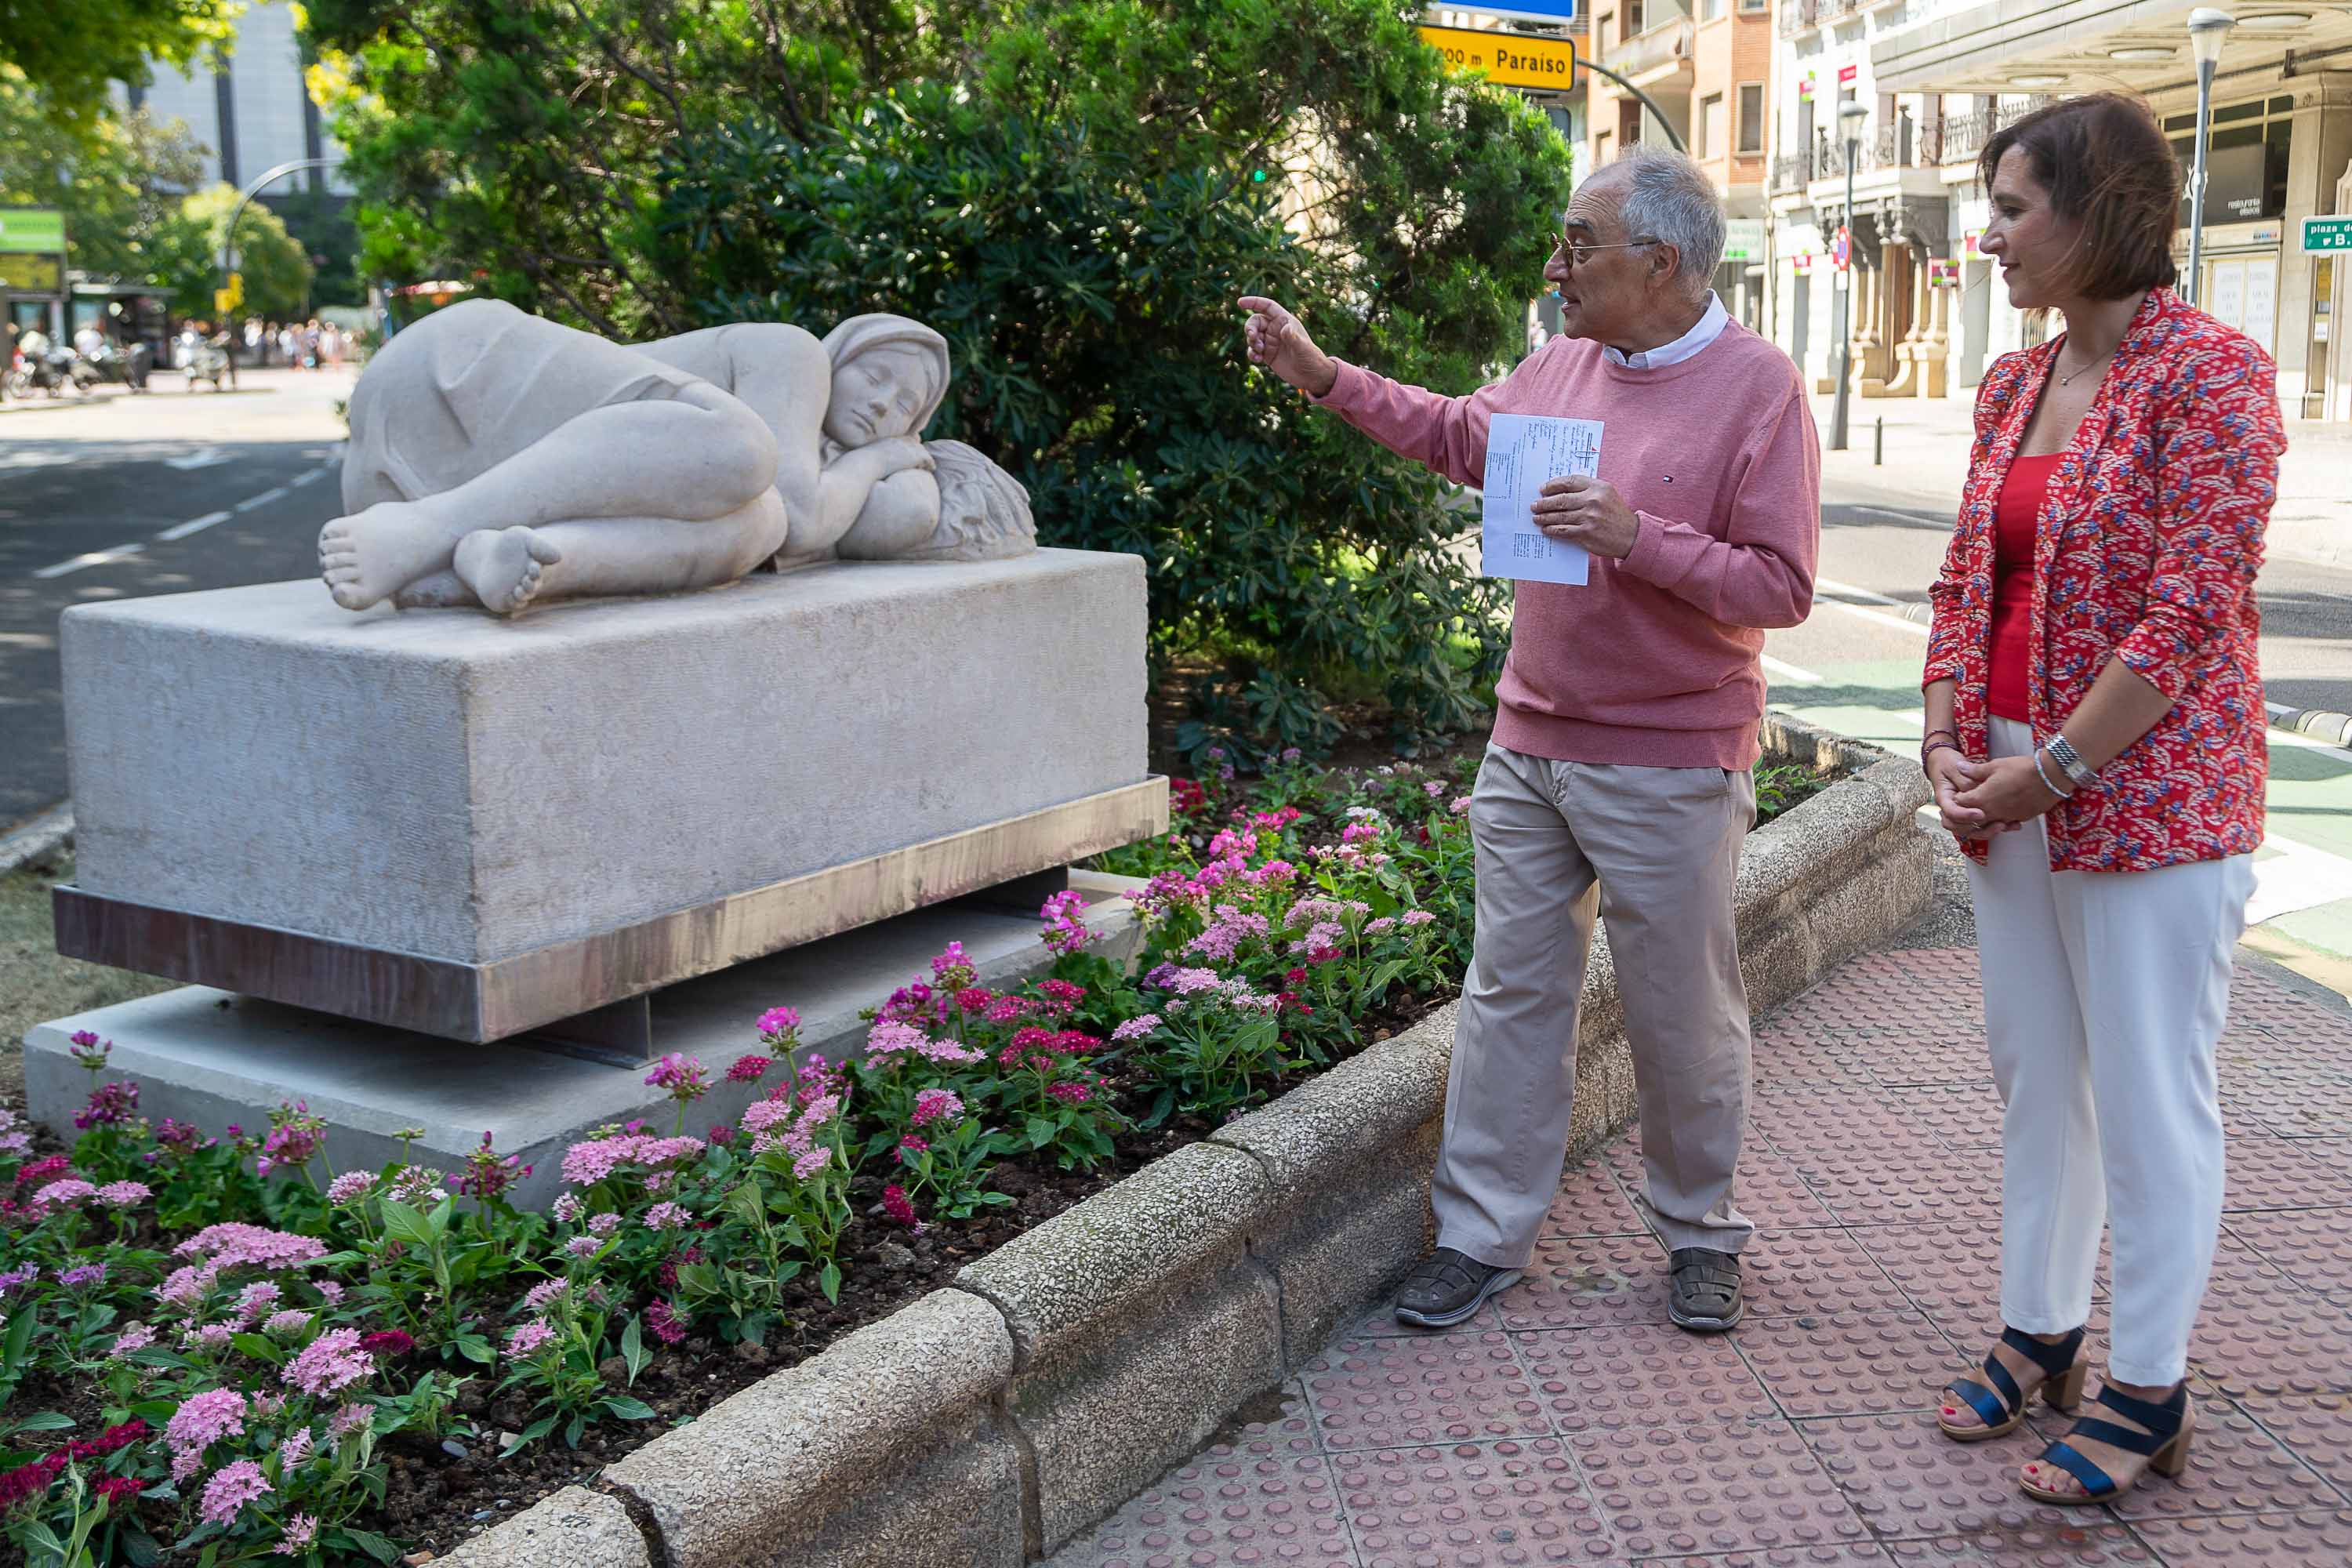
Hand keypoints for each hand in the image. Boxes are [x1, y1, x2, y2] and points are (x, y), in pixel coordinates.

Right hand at [864, 435, 934, 475]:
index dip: (910, 445)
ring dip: (924, 458)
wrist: (865, 465)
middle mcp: (899, 441)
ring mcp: (907, 448)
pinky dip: (929, 463)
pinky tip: (931, 469)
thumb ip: (871, 456)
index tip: (911, 453)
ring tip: (927, 466)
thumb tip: (865, 464)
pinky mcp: (913, 456)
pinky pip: (927, 458)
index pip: (905, 439)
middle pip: (915, 442)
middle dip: (919, 450)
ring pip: (922, 450)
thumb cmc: (861, 465)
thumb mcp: (865, 456)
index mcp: (888, 440)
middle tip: (922, 460)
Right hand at [1237, 296, 1337, 397]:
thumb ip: (1293, 338)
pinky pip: (1253, 350)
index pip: (1267, 306)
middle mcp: (1276, 329)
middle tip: (1252, 337)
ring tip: (1260, 352)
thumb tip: (1285, 328)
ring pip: (1253, 336)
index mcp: (1285, 321)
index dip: (1254, 302)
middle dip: (1250, 328)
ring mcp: (1270, 342)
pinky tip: (1258, 360)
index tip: (1240, 303)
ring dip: (1252, 342)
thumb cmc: (1311, 359)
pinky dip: (1252, 353)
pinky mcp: (1267, 354)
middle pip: (1256, 321)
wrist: (1311, 376)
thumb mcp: (1303, 348)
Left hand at [1533, 474, 1640, 559]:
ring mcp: (1588, 517)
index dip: (1553, 485)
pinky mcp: (1585, 533)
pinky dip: (1552, 529)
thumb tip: (1560, 490)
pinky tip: (1546, 529)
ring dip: (1544, 517)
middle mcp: (1593, 500)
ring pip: (1559, 515)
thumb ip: (1587, 489)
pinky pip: (1562, 530)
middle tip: (1535, 505)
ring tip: (1537, 518)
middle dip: (1544, 503)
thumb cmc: (1616, 513)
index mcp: (1598, 487)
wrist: (1631, 535)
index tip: (1543, 489)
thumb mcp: (1607, 494)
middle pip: (1560, 499)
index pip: (1569, 481)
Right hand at [1925, 748, 2005, 841]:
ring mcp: (1963, 812)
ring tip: (2004, 825)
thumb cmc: (1948, 763)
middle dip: (1979, 829)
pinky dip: (1996, 827)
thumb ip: (1965, 779)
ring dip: (1988, 831)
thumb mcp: (1954, 766)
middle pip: (1960, 828)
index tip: (1980, 813)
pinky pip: (1982, 825)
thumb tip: (1975, 790)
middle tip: (1996, 823)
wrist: (1948, 762)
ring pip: (1972, 830)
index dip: (1965, 815)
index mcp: (1945, 798)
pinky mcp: (1974, 812)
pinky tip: (2010, 824)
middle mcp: (1953, 809)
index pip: (1951, 813)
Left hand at [1951, 754, 2065, 827]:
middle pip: (1971, 818)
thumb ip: (1975, 770)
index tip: (1960, 791)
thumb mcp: (1995, 765)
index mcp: (1981, 798)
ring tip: (1985, 807)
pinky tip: (2003, 811)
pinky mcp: (2019, 819)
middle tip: (1969, 801)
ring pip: (1988, 824)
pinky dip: (2001, 819)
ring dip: (1984, 818)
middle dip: (1967, 811)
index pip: (1959, 803)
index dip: (1958, 797)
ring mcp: (2006, 818)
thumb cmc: (2021, 769)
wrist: (2050, 778)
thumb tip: (1959, 767)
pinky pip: (2005, 823)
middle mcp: (1991, 812)